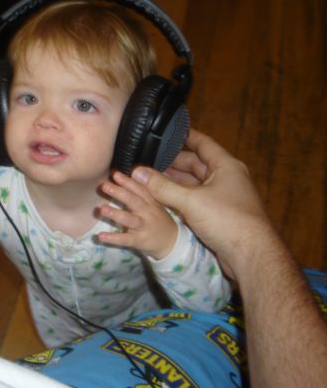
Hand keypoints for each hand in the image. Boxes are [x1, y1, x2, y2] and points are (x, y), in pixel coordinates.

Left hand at [98, 172, 177, 258]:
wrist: (172, 243)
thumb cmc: (157, 220)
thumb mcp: (154, 204)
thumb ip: (141, 191)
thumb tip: (131, 173)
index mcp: (150, 202)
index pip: (139, 189)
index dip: (128, 181)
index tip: (115, 173)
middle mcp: (147, 212)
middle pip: (134, 201)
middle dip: (120, 192)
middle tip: (105, 185)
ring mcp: (144, 227)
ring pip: (130, 219)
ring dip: (116, 214)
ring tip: (102, 209)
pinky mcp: (139, 241)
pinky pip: (125, 239)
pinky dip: (113, 238)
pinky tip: (101, 236)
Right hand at [130, 129, 273, 278]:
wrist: (251, 256)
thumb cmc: (227, 220)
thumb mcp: (191, 201)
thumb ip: (162, 187)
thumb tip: (137, 172)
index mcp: (225, 166)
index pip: (203, 144)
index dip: (186, 136)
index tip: (168, 131)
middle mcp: (225, 178)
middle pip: (196, 164)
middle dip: (173, 163)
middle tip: (149, 160)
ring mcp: (222, 197)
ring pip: (194, 184)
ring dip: (174, 182)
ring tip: (151, 178)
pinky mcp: (218, 215)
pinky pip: (195, 200)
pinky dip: (179, 197)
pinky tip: (163, 198)